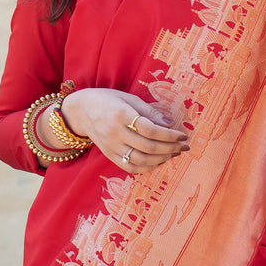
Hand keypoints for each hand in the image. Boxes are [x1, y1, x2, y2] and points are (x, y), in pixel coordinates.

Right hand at [58, 88, 188, 174]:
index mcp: (121, 114)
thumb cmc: (107, 100)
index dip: (169, 134)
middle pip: (148, 147)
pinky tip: (159, 161)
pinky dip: (147, 167)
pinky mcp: (109, 155)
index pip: (150, 129)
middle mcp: (115, 133)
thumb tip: (170, 123)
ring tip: (174, 153)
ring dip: (162, 159)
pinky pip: (130, 167)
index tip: (182, 134)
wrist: (81, 111)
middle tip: (184, 146)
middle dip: (170, 148)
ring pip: (141, 160)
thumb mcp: (128, 98)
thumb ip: (149, 111)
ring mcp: (111, 147)